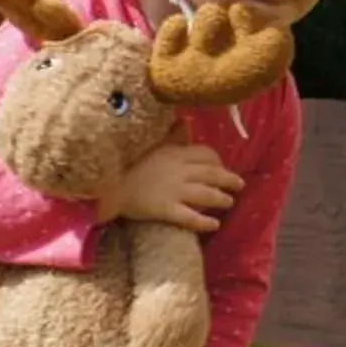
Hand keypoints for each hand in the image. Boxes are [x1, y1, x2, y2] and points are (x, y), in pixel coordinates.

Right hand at [98, 143, 240, 233]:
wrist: (106, 185)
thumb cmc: (125, 163)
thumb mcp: (150, 144)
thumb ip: (170, 135)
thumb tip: (185, 121)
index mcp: (175, 153)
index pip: (206, 154)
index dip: (217, 161)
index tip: (221, 167)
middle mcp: (179, 170)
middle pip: (212, 174)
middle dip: (229, 180)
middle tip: (239, 186)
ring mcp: (174, 190)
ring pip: (207, 195)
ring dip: (222, 199)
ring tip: (229, 203)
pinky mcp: (165, 209)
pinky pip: (191, 217)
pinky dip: (205, 222)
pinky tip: (214, 225)